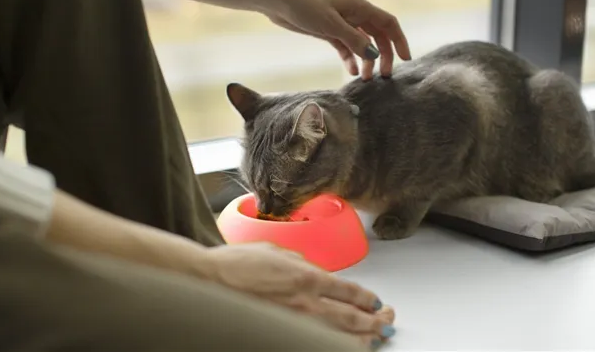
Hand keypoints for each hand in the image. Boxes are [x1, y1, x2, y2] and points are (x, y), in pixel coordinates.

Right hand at [204, 242, 395, 346]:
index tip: (376, 302)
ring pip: (341, 339)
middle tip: (387, 320)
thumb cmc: (235, 265)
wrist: (208, 283)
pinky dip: (336, 346)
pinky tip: (344, 346)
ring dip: (364, 339)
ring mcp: (295, 323)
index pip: (352, 292)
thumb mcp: (276, 251)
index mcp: (307, 278)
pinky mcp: (282, 334)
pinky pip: (316, 344)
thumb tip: (319, 273)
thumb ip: (303, 263)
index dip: (369, 300)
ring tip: (375, 337)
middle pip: (355, 319)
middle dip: (377, 321)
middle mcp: (306, 304)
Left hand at [266, 0, 410, 80]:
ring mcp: (342, 24)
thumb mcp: (332, 25)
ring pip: (362, 44)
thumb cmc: (306, 7)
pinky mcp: (330, 32)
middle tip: (383, 76)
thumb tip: (374, 55)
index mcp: (360, 7)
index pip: (388, 24)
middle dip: (383, 56)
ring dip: (365, 61)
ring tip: (364, 79)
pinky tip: (349, 72)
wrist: (280, 3)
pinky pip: (346, 48)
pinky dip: (350, 59)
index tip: (405, 60)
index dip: (399, 41)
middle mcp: (355, 15)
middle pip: (378, 37)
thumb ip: (354, 40)